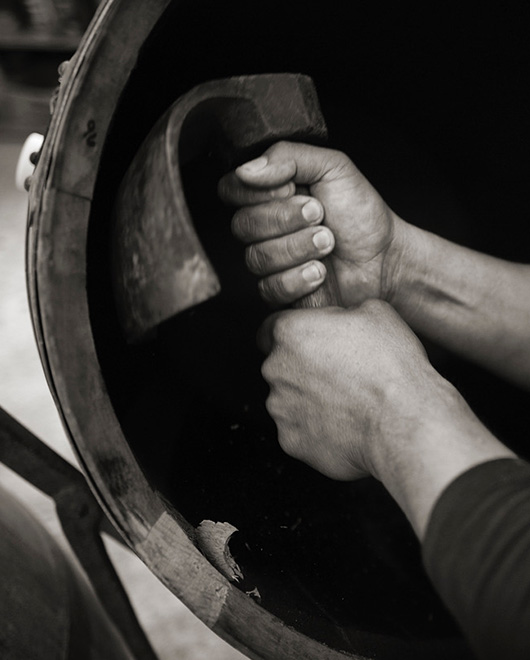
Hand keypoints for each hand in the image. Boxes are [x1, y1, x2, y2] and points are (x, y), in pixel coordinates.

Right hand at [218, 141, 401, 306]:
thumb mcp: (332, 168)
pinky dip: (299, 277)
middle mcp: (264, 228)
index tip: (291, 189)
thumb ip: (288, 157)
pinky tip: (320, 271)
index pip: (231, 190)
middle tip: (320, 215)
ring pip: (257, 258)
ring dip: (298, 248)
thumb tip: (246, 169)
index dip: (257, 192)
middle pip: (243, 226)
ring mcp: (270, 261)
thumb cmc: (360, 213)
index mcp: (269, 194)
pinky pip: (270, 288)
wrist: (384, 257)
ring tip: (328, 242)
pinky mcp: (280, 292)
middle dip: (286, 219)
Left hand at [258, 299, 440, 480]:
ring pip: (288, 399)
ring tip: (346, 401)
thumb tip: (340, 318)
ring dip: (308, 399)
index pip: (270, 328)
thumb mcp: (375, 311)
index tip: (309, 342)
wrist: (402, 422)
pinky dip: (316, 429)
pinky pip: (298, 430)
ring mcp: (280, 408)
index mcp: (289, 332)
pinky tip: (344, 424)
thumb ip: (342, 311)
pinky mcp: (290, 441)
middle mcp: (275, 369)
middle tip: (339, 372)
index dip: (293, 334)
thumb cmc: (390, 366)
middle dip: (302, 367)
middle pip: (280, 365)